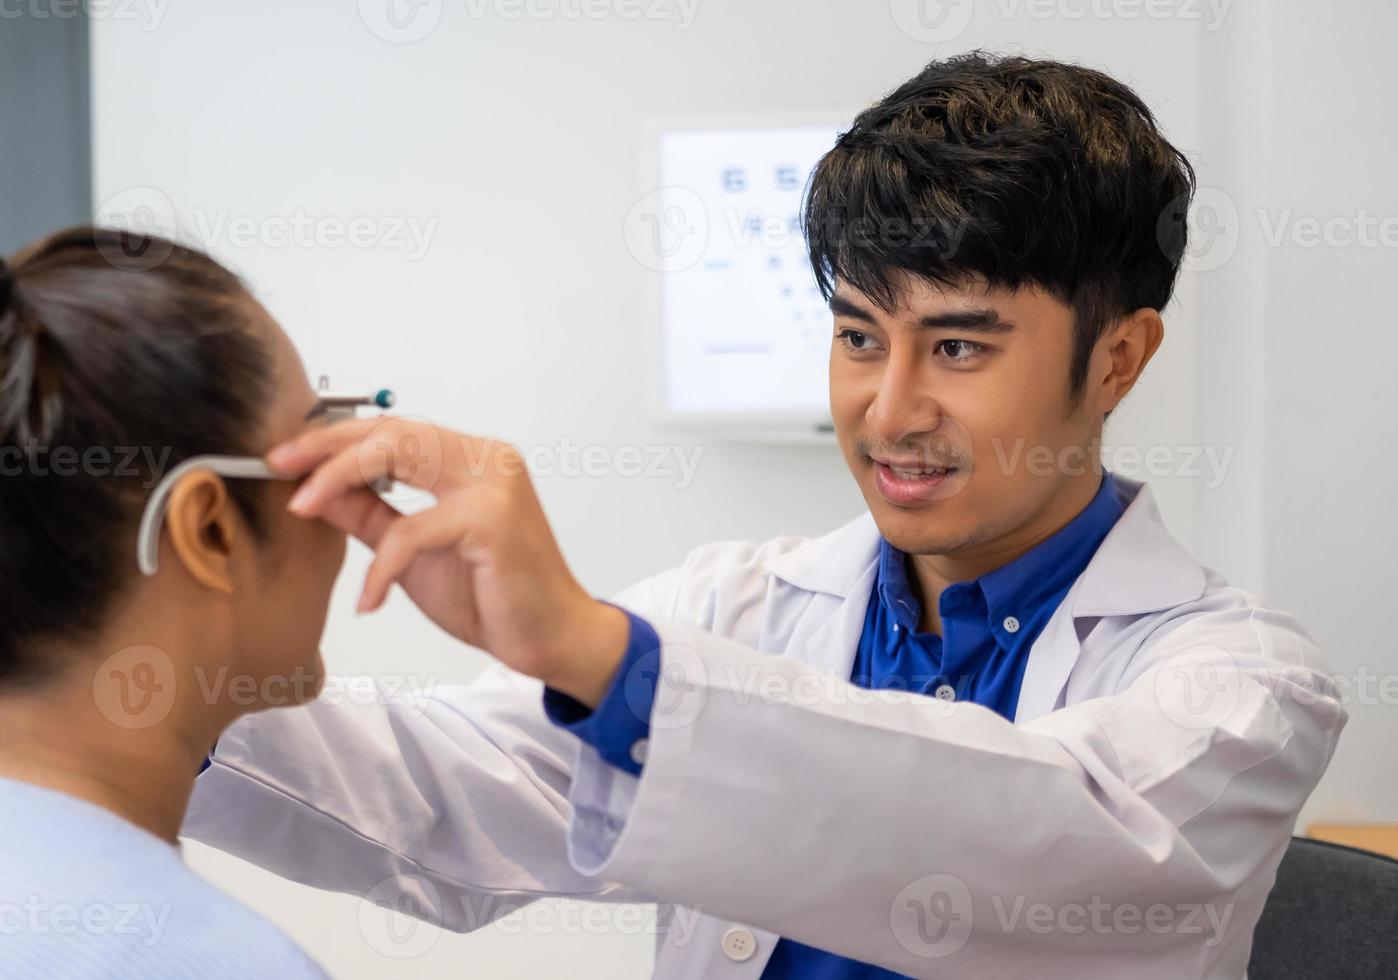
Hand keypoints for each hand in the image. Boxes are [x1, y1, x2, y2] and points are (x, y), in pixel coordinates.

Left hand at [266, 417, 629, 707]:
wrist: (551, 639)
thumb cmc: (492, 597)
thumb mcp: (413, 553)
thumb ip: (372, 518)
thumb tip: (316, 493)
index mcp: (472, 460)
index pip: (395, 430)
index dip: (335, 439)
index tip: (284, 457)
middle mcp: (487, 459)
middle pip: (392, 430)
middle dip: (327, 446)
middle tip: (279, 466)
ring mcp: (493, 484)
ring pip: (399, 454)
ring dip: (340, 477)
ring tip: (302, 506)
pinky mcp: (492, 521)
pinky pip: (413, 531)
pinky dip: (381, 566)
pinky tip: (370, 599)